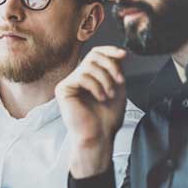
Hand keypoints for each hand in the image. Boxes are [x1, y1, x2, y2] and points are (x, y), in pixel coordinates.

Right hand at [55, 46, 127, 177]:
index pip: (96, 54)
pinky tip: (100, 98)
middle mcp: (77, 78)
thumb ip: (115, 69)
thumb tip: (117, 52)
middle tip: (119, 81)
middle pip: (93, 56)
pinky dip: (95, 86)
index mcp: (90, 77)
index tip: (125, 55)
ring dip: (105, 79)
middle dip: (110, 66)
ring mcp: (69, 83)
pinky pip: (81, 76)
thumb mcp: (117, 87)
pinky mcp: (63, 89)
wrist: (100, 136)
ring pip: (89, 66)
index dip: (110, 50)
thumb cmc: (107, 118)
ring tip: (109, 95)